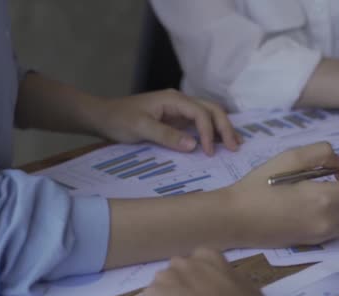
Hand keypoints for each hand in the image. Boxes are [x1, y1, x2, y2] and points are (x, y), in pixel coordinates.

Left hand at [96, 89, 240, 155]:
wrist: (103, 116)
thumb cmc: (119, 120)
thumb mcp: (141, 128)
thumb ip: (167, 136)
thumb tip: (194, 146)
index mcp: (174, 99)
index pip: (200, 113)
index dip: (208, 132)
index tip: (209, 153)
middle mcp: (180, 101)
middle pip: (212, 110)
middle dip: (225, 127)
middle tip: (235, 147)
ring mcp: (180, 110)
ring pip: (210, 115)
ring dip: (223, 128)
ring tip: (235, 144)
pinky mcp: (178, 119)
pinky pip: (201, 123)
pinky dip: (213, 132)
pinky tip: (220, 142)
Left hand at [142, 249, 280, 295]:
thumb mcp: (248, 287)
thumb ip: (232, 279)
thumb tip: (229, 284)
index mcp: (208, 255)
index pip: (198, 261)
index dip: (201, 277)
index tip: (205, 291)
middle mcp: (183, 261)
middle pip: (177, 271)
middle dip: (182, 285)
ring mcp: (164, 278)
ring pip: (161, 287)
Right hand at [228, 142, 338, 246]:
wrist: (235, 218)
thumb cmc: (258, 186)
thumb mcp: (288, 158)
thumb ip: (320, 153)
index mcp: (324, 199)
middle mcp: (328, 221)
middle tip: (338, 173)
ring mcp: (322, 235)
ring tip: (332, 189)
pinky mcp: (314, 242)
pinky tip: (323, 204)